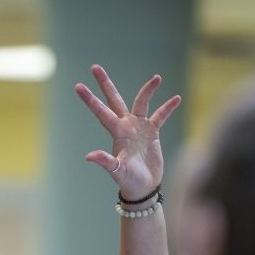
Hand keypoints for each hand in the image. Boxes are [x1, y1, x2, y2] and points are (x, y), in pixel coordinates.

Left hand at [75, 65, 180, 198]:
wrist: (143, 187)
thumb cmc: (128, 180)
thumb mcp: (117, 171)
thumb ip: (106, 162)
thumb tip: (89, 157)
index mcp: (116, 132)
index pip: (101, 111)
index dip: (90, 99)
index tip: (78, 86)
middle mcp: (125, 126)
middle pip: (114, 99)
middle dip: (105, 84)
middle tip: (95, 67)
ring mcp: (139, 127)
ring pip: (141, 102)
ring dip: (148, 90)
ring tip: (156, 78)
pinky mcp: (152, 132)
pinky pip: (160, 115)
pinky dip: (168, 108)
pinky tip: (176, 98)